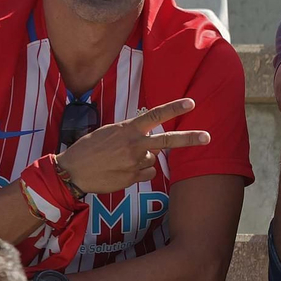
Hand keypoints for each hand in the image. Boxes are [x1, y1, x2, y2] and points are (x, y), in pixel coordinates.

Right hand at [55, 98, 209, 193]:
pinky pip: (147, 173)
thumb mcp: (109, 132)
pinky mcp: (134, 178)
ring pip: (153, 159)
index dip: (174, 108)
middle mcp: (134, 145)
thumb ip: (131, 133)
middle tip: (207, 137)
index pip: (154, 115)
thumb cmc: (89, 149)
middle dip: (189, 139)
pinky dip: (139, 172)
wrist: (72, 171)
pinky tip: (121, 171)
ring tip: (120, 160)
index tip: (191, 103)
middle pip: (167, 141)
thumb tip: (150, 140)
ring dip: (142, 159)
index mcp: (127, 129)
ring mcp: (135, 162)